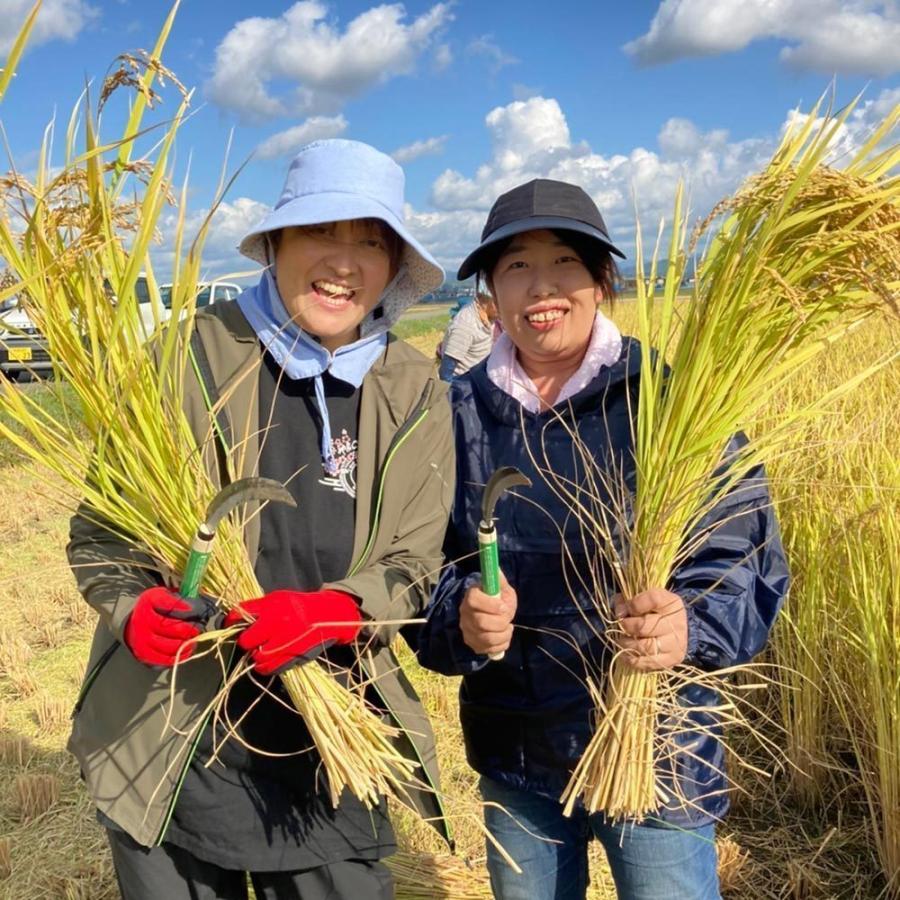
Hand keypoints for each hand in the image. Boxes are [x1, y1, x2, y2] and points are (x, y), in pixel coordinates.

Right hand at [124, 586, 207, 666]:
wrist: (135, 623)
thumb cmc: (158, 608)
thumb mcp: (169, 595)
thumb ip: (188, 599)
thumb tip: (211, 607)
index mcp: (149, 600)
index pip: (174, 606)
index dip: (194, 609)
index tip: (204, 610)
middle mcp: (142, 620)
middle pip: (175, 628)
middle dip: (193, 627)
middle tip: (200, 625)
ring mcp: (141, 640)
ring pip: (173, 646)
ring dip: (189, 642)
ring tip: (194, 636)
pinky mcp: (144, 655)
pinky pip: (167, 659)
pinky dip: (181, 655)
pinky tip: (187, 648)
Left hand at [224, 589, 361, 675]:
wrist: (329, 616)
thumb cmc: (301, 606)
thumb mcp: (279, 599)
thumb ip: (259, 608)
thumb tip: (238, 618)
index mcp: (272, 605)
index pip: (241, 613)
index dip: (231, 620)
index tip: (230, 624)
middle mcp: (277, 623)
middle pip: (246, 640)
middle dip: (246, 641)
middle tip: (250, 640)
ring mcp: (284, 641)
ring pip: (256, 656)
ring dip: (256, 655)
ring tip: (261, 650)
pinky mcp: (291, 655)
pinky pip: (268, 667)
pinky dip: (263, 667)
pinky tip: (266, 661)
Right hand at [460, 573, 516, 656]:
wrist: (490, 614)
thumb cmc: (497, 599)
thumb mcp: (501, 588)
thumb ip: (499, 581)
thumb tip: (496, 569)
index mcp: (471, 596)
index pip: (473, 600)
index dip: (490, 605)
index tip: (503, 606)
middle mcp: (465, 614)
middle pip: (481, 622)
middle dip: (501, 622)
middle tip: (508, 618)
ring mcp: (467, 630)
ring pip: (486, 638)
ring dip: (504, 634)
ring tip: (508, 627)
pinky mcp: (472, 643)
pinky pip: (488, 650)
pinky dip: (502, 645)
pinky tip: (504, 636)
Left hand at [613, 588, 687, 670]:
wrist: (673, 629)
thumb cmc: (652, 611)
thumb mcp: (641, 598)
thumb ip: (626, 601)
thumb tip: (619, 613)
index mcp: (671, 602)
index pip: (653, 600)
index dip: (634, 604)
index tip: (624, 609)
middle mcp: (677, 622)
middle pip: (644, 626)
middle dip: (627, 626)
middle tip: (622, 626)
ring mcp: (677, 642)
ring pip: (645, 646)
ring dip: (627, 644)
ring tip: (622, 640)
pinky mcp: (674, 658)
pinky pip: (648, 662)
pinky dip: (632, 659)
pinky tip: (626, 653)